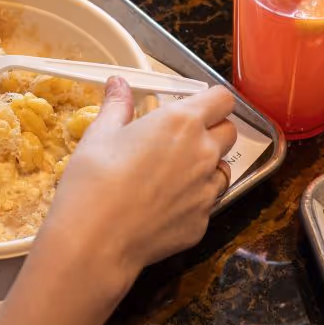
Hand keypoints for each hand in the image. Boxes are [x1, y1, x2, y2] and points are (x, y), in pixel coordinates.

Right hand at [37, 79, 236, 288]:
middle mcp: (203, 153)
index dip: (212, 101)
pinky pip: (208, 202)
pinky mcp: (203, 221)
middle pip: (229, 132)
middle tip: (180, 139)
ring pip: (223, 169)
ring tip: (173, 173)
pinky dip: (195, 199)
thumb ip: (117, 105)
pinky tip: (166, 204)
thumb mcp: (100, 134)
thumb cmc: (94, 181)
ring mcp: (207, 190)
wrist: (96, 240)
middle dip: (212, 131)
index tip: (195, 106)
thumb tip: (118, 84)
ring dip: (207, 166)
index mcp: (182, 122)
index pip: (223, 99)